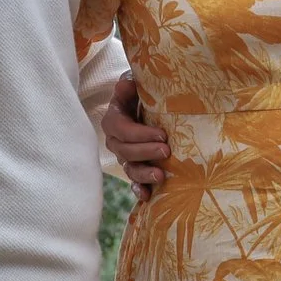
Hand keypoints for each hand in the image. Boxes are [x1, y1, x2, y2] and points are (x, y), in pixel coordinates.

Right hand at [101, 74, 169, 199]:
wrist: (148, 105)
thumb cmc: (143, 94)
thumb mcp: (137, 85)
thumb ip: (130, 85)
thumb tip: (125, 85)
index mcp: (114, 120)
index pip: (121, 129)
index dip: (140, 134)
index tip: (162, 135)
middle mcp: (116, 141)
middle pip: (125, 151)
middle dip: (146, 152)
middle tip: (166, 151)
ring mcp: (125, 157)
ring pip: (129, 168)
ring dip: (143, 174)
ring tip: (161, 177)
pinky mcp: (136, 167)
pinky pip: (134, 182)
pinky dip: (139, 189)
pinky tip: (148, 196)